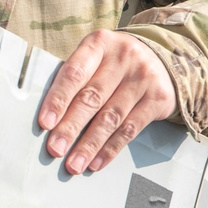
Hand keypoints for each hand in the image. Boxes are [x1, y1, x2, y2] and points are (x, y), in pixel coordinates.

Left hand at [38, 30, 176, 174]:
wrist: (162, 57)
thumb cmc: (114, 63)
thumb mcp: (95, 58)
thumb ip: (74, 80)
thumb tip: (48, 120)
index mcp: (99, 44)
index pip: (74, 73)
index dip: (58, 99)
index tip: (45, 123)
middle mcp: (123, 57)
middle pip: (92, 97)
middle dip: (70, 128)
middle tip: (55, 149)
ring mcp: (143, 77)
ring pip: (110, 118)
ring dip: (89, 145)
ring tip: (74, 163)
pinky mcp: (158, 98)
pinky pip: (130, 129)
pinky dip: (110, 149)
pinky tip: (97, 162)